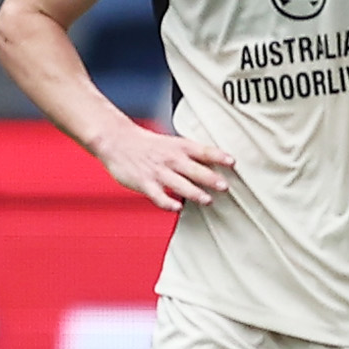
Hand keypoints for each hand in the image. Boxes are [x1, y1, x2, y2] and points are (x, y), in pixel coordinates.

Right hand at [95, 122, 232, 210]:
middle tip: (225, 186)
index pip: (203, 151)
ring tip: (208, 200)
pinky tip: (177, 208)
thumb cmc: (148, 145)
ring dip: (194, 193)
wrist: (116, 141)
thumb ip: (193, 155)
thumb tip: (218, 164)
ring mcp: (157, 172)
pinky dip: (167, 202)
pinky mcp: (144, 183)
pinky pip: (157, 195)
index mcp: (180, 147)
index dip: (218, 156)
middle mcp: (170, 159)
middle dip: (210, 178)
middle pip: (194, 169)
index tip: (232, 162)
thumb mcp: (173, 143)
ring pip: (178, 184)